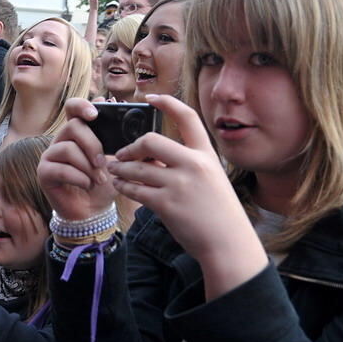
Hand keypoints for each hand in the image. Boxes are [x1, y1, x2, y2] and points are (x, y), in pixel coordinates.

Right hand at [37, 98, 117, 220]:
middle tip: (102, 163)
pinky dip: (79, 178)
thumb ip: (114, 134)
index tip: (95, 115)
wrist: (94, 211)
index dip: (81, 106)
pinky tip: (86, 185)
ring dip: (87, 166)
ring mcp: (50, 155)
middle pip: (73, 126)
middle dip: (92, 145)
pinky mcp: (44, 172)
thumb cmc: (103, 183)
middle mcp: (60, 140)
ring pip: (68, 148)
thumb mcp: (114, 158)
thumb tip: (114, 102)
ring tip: (98, 180)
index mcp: (77, 132)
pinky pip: (60, 169)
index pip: (72, 108)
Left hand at [106, 96, 265, 291]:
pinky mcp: (166, 204)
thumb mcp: (211, 179)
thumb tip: (151, 157)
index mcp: (206, 155)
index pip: (188, 118)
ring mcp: (179, 184)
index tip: (149, 97)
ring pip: (137, 167)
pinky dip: (123, 187)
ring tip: (114, 171)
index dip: (167, 103)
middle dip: (131, 147)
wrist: (228, 243)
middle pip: (150, 140)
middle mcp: (193, 165)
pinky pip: (135, 189)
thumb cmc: (217, 213)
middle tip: (121, 154)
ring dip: (120, 169)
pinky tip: (120, 186)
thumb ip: (186, 164)